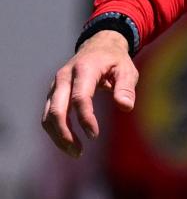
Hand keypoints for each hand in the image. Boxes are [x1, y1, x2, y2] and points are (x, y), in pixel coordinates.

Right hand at [41, 32, 138, 157]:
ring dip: (58, 137)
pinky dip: (55, 131)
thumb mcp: (127, 69)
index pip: (80, 97)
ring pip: (47, 116)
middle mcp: (64, 77)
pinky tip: (69, 142)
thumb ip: (126, 87)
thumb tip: (125, 107)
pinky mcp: (53, 93)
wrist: (98, 45)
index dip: (85, 118)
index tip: (95, 135)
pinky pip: (48, 116)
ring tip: (76, 152)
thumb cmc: (114, 60)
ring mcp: (55, 85)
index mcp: (84, 69)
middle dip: (64, 134)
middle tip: (79, 152)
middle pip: (56, 110)